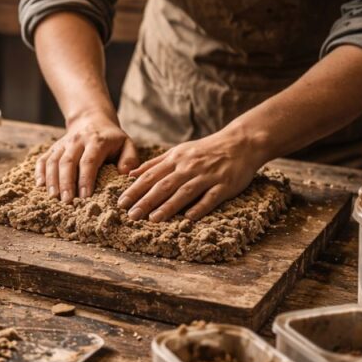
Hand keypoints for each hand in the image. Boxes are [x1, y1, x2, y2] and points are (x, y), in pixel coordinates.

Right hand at [35, 112, 138, 202]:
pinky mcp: (54, 148)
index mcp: (96, 141)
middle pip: (68, 161)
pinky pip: (43, 159)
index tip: (85, 196)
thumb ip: (130, 159)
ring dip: (52, 179)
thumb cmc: (112, 139)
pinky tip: (40, 185)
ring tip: (53, 197)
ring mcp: (63, 144)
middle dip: (66, 182)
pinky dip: (40, 172)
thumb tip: (125, 175)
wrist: (92, 120)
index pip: (89, 161)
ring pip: (54, 161)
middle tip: (67, 201)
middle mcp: (77, 141)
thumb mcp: (126, 144)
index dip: (86, 179)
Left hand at [116, 126, 270, 221]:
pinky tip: (189, 217)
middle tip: (131, 215)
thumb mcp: (178, 152)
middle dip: (146, 201)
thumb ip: (154, 163)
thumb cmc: (205, 150)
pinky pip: (210, 197)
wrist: (240, 142)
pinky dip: (200, 207)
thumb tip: (130, 174)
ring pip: (185, 192)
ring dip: (168, 206)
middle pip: (164, 185)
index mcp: (175, 159)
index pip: (150, 176)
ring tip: (153, 219)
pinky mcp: (224, 184)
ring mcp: (207, 176)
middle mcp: (189, 167)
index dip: (135, 190)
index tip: (121, 203)